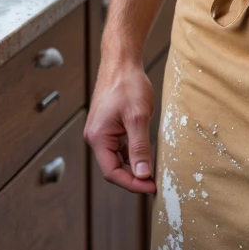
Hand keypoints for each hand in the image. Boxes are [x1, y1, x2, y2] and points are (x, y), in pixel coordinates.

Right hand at [84, 57, 156, 193]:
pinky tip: (144, 155)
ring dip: (132, 167)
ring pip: (116, 158)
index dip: (132, 183)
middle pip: (112, 168)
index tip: (151, 187)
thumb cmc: (128, 85)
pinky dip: (130, 154)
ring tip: (152, 172)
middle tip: (154, 182)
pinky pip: (118, 147)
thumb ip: (139, 148)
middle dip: (133, 177)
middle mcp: (95, 137)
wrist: (121, 62)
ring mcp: (100, 131)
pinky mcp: (107, 126)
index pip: (112, 172)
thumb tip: (143, 175)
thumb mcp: (138, 117)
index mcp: (97, 137)